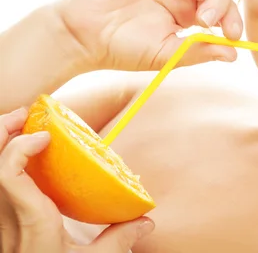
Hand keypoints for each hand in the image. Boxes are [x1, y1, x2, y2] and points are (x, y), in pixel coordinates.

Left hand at [0, 108, 153, 251]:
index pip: (6, 174)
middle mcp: (6, 217)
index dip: (19, 146)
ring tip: (23, 126)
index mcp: (31, 220)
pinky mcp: (2, 225)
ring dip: (2, 143)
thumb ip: (120, 240)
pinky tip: (28, 158)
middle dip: (3, 130)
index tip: (46, 134)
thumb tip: (147, 221)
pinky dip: (8, 162)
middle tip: (27, 113)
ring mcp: (0, 221)